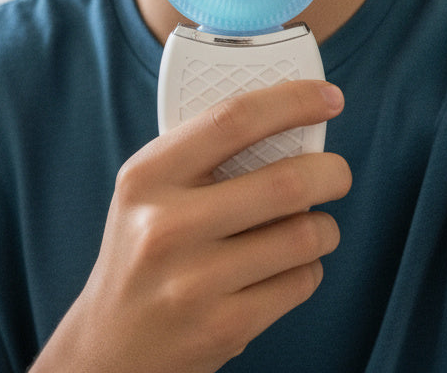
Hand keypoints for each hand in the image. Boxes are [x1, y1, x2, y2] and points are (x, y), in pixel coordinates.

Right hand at [32, 80, 350, 372]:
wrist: (110, 349)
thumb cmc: (142, 252)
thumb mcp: (149, 191)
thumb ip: (205, 154)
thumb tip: (289, 122)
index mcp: (147, 177)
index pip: (233, 120)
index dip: (291, 101)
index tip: (328, 97)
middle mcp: (167, 226)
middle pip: (285, 181)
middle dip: (331, 172)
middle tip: (336, 172)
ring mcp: (196, 282)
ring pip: (304, 234)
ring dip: (323, 227)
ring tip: (308, 227)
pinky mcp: (226, 327)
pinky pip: (301, 281)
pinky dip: (308, 268)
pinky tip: (284, 266)